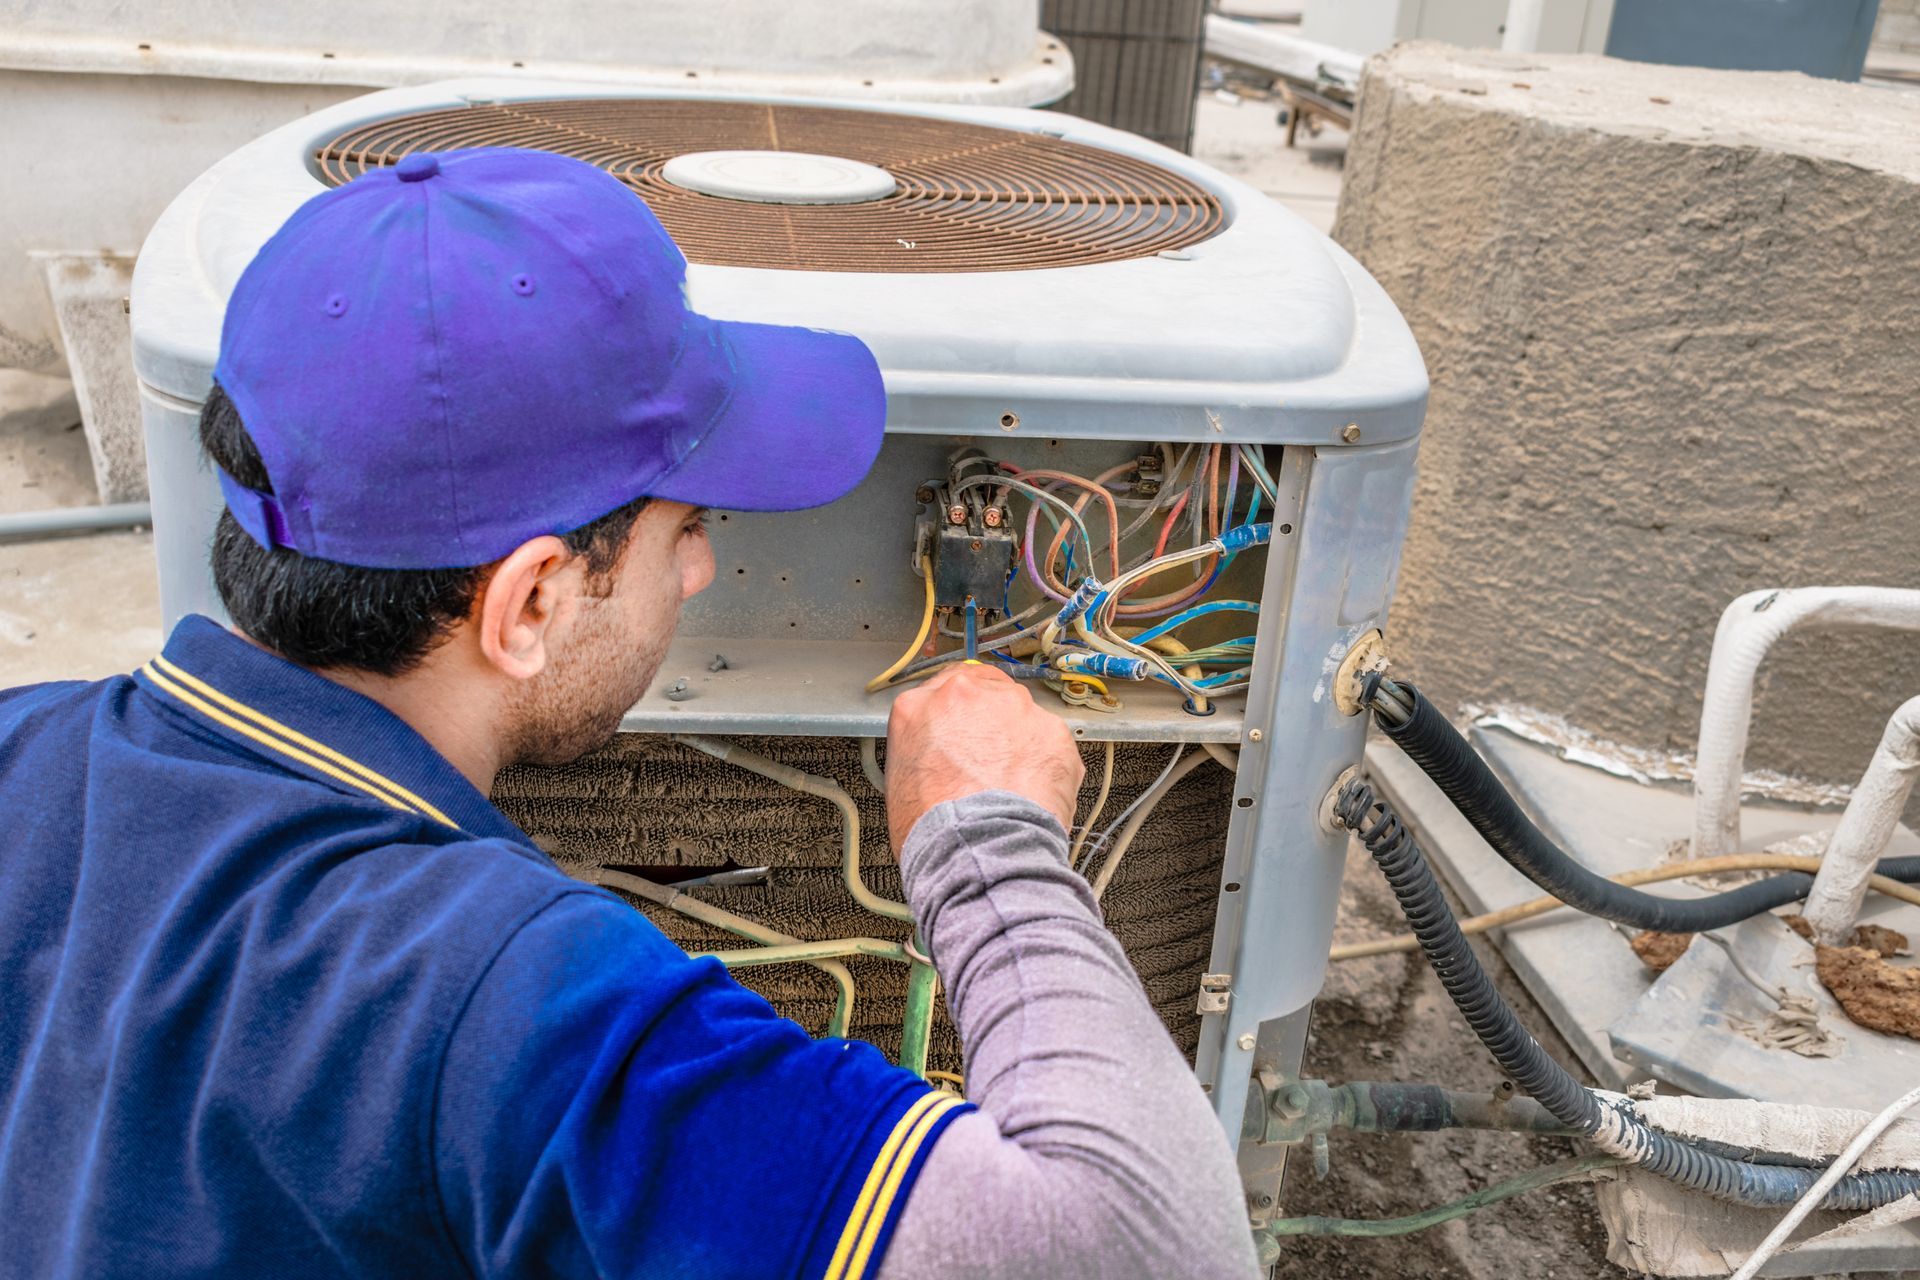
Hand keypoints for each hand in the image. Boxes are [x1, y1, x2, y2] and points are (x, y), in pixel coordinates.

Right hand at [884, 662, 1084, 852]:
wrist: (982, 851)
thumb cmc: (936, 832)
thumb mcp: (898, 785)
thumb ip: (920, 753)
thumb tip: (935, 760)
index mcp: (918, 708)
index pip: (936, 693)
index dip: (952, 716)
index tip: (961, 731)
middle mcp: (966, 695)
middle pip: (982, 691)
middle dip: (988, 721)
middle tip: (989, 759)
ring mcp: (1014, 708)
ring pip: (1019, 714)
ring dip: (1018, 741)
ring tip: (1013, 783)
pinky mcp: (1052, 729)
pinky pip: (1050, 741)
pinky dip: (1045, 763)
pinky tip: (1034, 792)